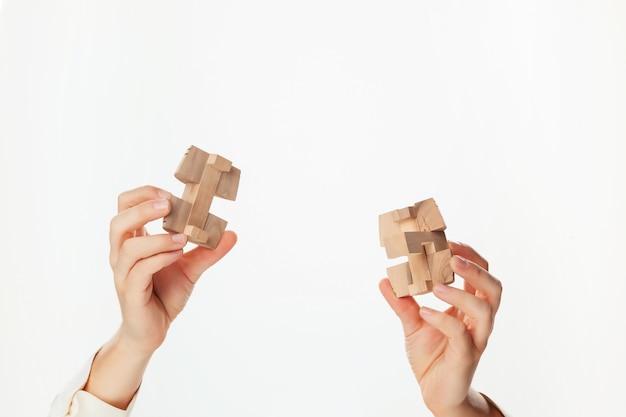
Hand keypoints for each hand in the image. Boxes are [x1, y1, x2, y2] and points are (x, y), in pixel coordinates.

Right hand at [109, 185, 236, 352]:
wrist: (153, 330)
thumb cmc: (165, 294)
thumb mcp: (191, 268)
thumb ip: (208, 251)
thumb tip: (232, 233)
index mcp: (133, 241)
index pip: (124, 206)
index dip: (143, 195)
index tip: (170, 194)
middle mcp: (122, 254)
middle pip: (118, 221)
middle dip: (143, 208)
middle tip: (170, 205)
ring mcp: (123, 273)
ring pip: (129, 246)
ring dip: (158, 238)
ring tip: (182, 238)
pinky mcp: (130, 292)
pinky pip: (140, 270)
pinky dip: (160, 258)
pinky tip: (178, 255)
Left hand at [379, 242, 502, 416]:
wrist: (435, 392)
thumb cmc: (431, 355)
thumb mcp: (412, 324)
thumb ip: (402, 302)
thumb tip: (385, 279)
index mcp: (470, 308)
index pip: (480, 274)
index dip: (468, 255)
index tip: (446, 240)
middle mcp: (478, 321)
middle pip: (493, 288)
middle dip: (475, 269)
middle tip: (451, 255)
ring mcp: (476, 339)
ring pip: (485, 310)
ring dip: (460, 293)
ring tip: (436, 286)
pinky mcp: (466, 357)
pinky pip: (461, 335)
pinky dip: (443, 319)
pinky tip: (425, 311)